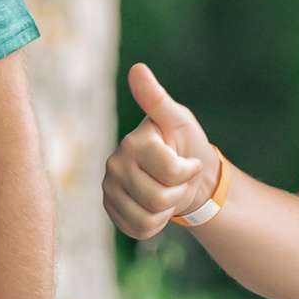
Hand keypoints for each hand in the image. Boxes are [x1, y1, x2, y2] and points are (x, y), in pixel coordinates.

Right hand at [101, 63, 220, 239]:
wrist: (186, 180)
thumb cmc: (186, 145)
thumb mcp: (179, 120)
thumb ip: (157, 99)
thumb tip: (137, 68)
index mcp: (132, 142)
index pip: (170, 171)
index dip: (189, 170)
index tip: (188, 160)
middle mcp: (114, 164)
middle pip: (160, 198)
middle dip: (179, 192)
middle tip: (177, 180)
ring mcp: (109, 189)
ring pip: (148, 217)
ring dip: (168, 209)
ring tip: (168, 192)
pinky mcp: (111, 210)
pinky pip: (138, 230)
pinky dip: (155, 224)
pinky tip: (155, 208)